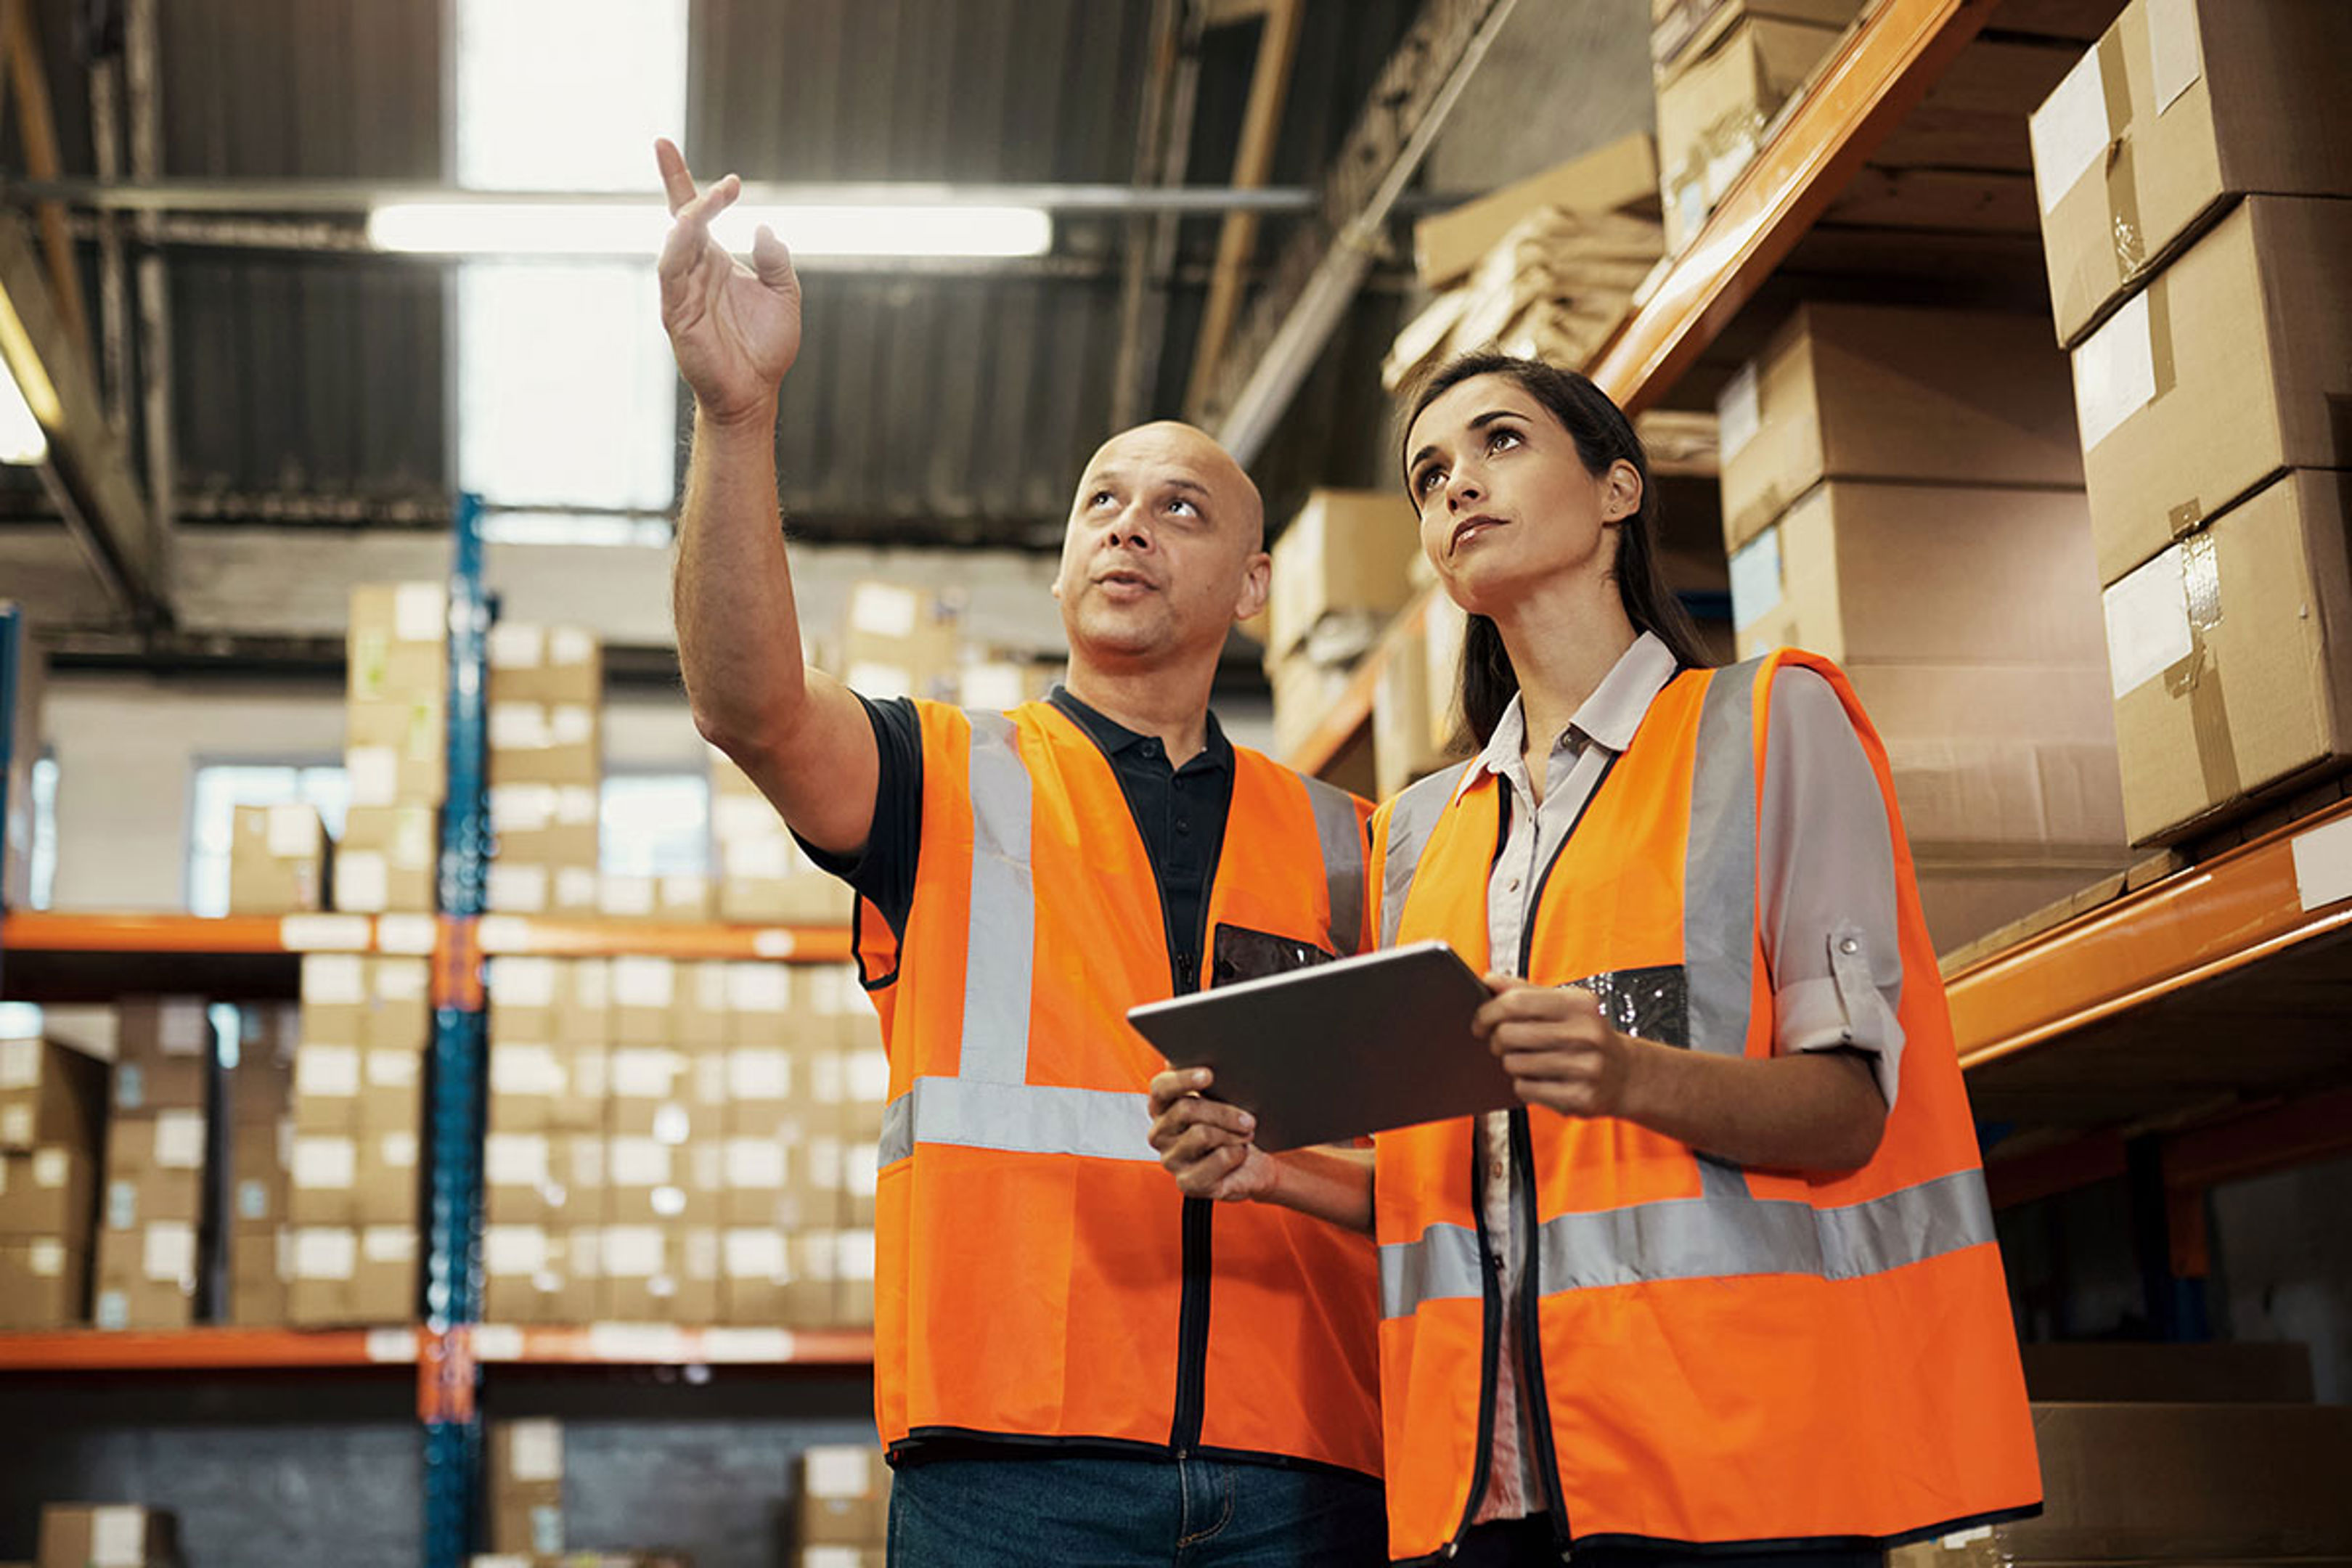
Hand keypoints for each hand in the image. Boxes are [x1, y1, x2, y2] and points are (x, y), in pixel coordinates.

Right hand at [655, 138, 801, 426]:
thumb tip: (763, 228)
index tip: (674, 148)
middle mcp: (694, 269)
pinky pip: (670, 274)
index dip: (680, 180)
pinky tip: (687, 232)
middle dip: (684, 189)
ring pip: (675, 243)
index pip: (692, 213)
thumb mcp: (785, 295)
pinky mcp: (676, 312)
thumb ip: (776, 260)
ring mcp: (682, 290)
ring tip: (705, 205)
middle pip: (680, 219)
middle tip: (722, 185)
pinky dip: (676, 251)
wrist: (756, 392)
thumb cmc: (766, 346)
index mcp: (715, 260)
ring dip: (689, 220)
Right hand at [1147, 1068, 1276, 1202]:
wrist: (1251, 1164)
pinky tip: (1239, 1153)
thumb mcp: (1220, 1097)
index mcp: (1161, 1107)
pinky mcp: (1187, 1184)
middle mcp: (1160, 1133)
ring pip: (1202, 1134)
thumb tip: (1213, 1053)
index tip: (1208, 1075)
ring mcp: (1171, 1160)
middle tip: (1248, 1117)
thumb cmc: (1231, 1125)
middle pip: (1185, 1110)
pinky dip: (1235, 1154)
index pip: (1160, 1087)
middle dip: (1223, 1111)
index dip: (1183, 1079)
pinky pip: (1216, 1161)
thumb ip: (1208, 1079)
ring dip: (1232, 1133)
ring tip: (1247, 1134)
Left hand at [1475, 975, 1641, 1118]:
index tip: (1479, 1022)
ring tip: (1524, 1061)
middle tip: (1501, 1044)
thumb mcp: (1564, 1005)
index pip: (1516, 1002)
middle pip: (1509, 1034)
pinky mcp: (1581, 1097)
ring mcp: (1586, 1067)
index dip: (1488, 1012)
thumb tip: (1488, 978)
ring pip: (1514, 1064)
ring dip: (1510, 1064)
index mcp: (1579, 1004)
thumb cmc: (1586, 1035)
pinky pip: (1527, 1089)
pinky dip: (1524, 1085)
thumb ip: (1525, 991)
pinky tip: (1538, 1079)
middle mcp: (1586, 1034)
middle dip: (1496, 1041)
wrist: (1626, 1074)